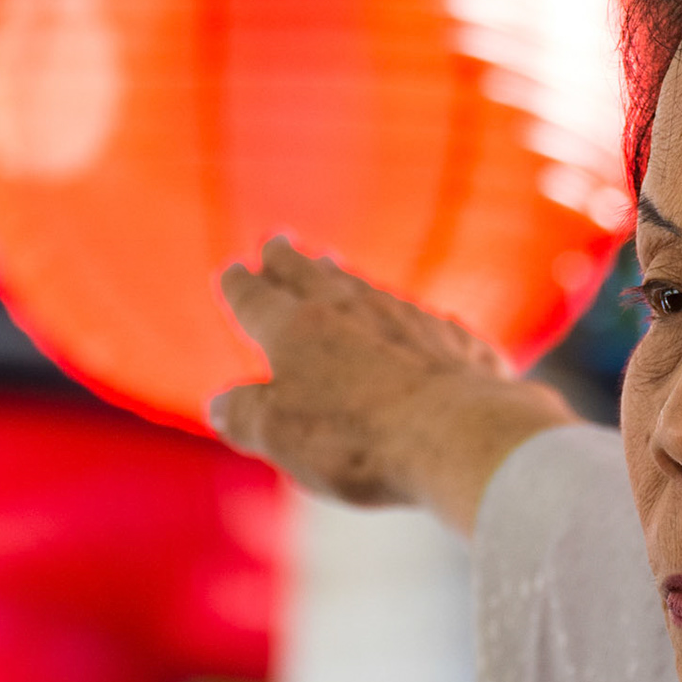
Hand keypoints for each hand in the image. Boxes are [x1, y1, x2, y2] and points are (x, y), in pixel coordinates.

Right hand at [209, 237, 579, 533]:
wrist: (461, 435)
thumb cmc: (359, 439)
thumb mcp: (281, 437)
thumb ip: (245, 417)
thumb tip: (220, 404)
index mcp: (297, 329)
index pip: (257, 299)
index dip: (240, 286)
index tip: (233, 271)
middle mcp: (351, 310)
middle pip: (311, 276)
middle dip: (288, 260)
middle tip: (278, 243)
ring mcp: (407, 319)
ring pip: (365, 288)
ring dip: (342, 277)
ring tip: (331, 266)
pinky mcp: (454, 342)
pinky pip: (420, 318)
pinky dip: (402, 315)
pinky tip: (409, 318)